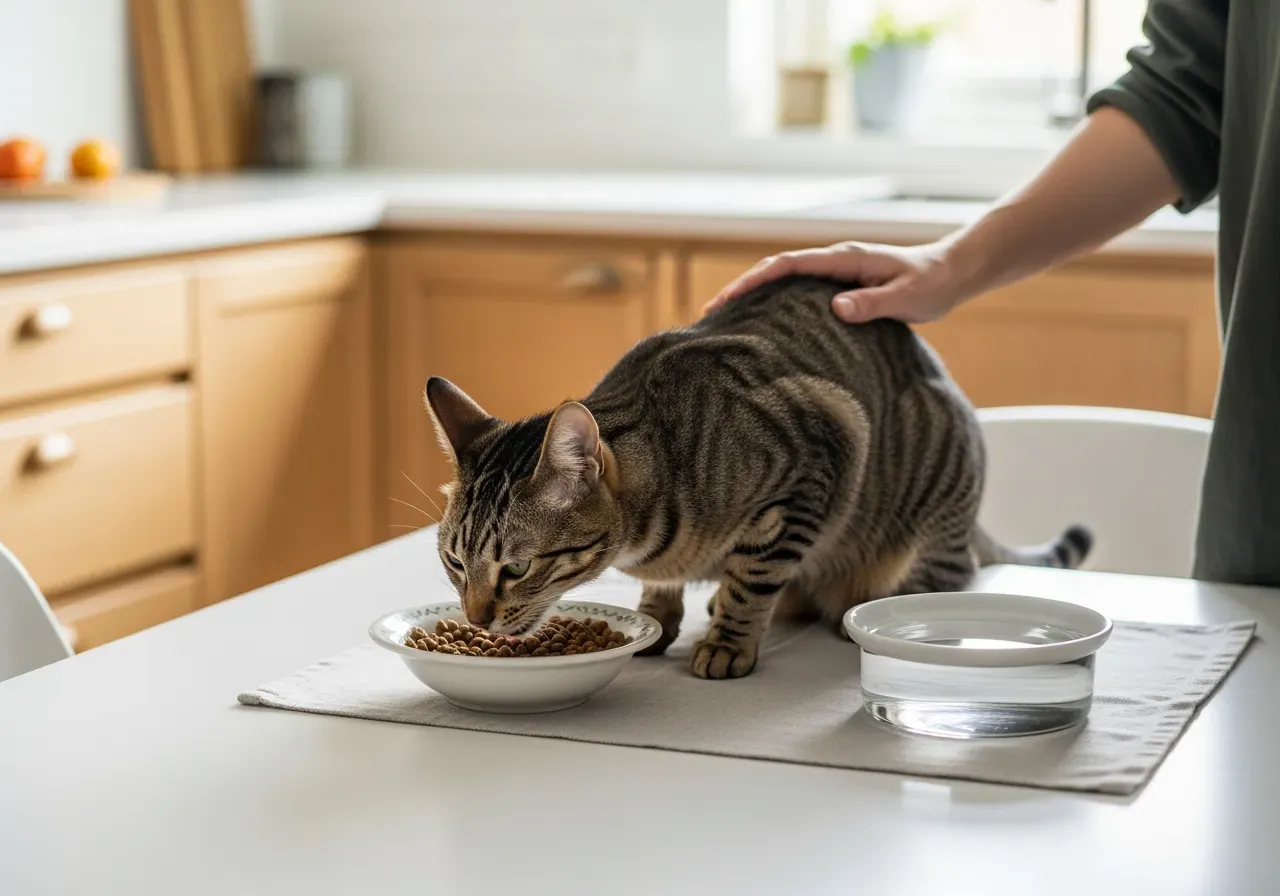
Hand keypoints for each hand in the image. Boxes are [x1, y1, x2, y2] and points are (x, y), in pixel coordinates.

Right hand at [702, 240, 965, 323]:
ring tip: (726, 319)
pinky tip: (763, 321)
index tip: (728, 298)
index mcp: (845, 259)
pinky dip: (774, 300)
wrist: (951, 273)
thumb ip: (873, 304)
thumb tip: (837, 307)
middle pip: (775, 269)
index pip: (788, 264)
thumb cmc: (931, 285)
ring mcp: (835, 272)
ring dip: (754, 294)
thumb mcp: (907, 299)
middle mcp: (835, 261)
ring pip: (784, 280)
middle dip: (741, 287)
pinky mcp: (840, 285)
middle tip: (710, 312)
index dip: (755, 280)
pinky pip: (798, 290)